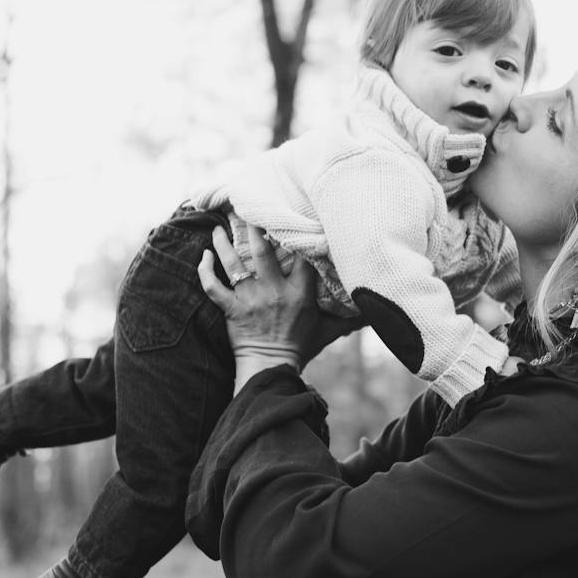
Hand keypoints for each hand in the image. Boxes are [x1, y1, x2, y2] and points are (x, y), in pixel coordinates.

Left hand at [197, 225, 362, 379]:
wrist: (271, 368)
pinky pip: (213, 287)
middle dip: (254, 227)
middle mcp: (274, 292)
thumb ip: (349, 319)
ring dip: (224, 244)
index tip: (292, 217)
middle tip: (248, 209)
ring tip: (219, 228)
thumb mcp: (328, 330)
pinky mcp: (232, 309)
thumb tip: (374, 314)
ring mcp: (250, 300)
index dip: (297, 235)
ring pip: (234, 264)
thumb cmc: (301, 347)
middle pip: (262, 251)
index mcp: (299, 293)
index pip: (300, 257)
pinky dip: (204, 271)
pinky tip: (203, 256)